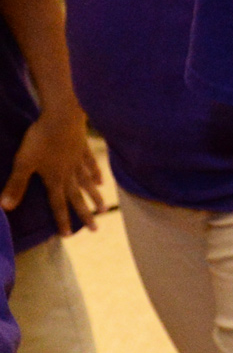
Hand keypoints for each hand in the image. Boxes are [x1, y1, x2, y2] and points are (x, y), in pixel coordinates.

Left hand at [3, 107, 101, 234]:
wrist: (62, 116)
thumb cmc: (40, 139)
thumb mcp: (23, 162)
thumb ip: (16, 185)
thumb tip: (6, 207)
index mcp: (55, 179)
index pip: (58, 204)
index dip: (62, 220)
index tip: (69, 235)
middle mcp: (69, 174)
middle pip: (78, 197)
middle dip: (85, 214)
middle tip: (95, 229)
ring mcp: (78, 161)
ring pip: (88, 183)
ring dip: (95, 197)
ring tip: (103, 209)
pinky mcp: (83, 148)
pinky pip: (91, 165)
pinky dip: (96, 174)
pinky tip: (101, 180)